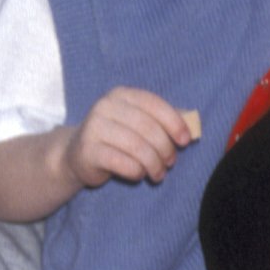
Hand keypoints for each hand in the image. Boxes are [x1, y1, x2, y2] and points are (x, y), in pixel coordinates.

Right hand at [67, 85, 197, 191]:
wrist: (77, 155)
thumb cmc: (116, 139)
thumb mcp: (138, 124)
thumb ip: (162, 120)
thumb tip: (192, 125)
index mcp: (121, 95)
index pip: (154, 104)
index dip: (174, 123)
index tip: (185, 141)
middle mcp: (105, 107)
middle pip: (147, 128)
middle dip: (165, 148)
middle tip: (170, 163)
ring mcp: (94, 128)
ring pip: (137, 147)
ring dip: (154, 164)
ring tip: (158, 173)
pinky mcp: (88, 151)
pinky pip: (124, 163)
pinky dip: (137, 172)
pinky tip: (139, 174)